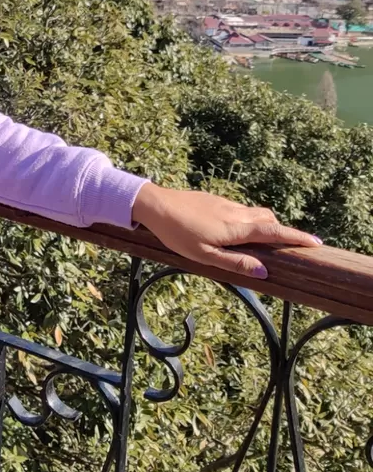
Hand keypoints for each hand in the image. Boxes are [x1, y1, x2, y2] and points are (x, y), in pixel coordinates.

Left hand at [131, 182, 321, 279]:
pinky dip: (250, 220)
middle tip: (291, 246)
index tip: (316, 243)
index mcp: (236, 228)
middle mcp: (235, 212)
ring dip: (266, 225)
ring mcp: (225, 203)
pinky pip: (241, 210)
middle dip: (283, 231)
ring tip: (265, 242)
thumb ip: (235, 263)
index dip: (296, 237)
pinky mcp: (216, 200)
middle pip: (268, 219)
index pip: (274, 231)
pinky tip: (238, 232)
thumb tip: (263, 271)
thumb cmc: (177, 234)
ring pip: (255, 212)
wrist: (155, 204)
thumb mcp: (204, 256)